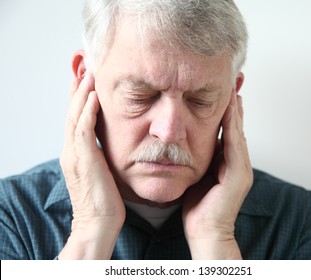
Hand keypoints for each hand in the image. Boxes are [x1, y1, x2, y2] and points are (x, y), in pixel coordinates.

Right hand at [59, 74, 124, 258]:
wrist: (98, 224)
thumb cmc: (105, 201)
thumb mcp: (102, 172)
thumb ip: (101, 155)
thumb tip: (110, 144)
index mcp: (76, 152)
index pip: (76, 117)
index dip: (80, 96)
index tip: (87, 77)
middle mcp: (71, 150)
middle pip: (72, 111)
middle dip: (77, 87)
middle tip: (83, 65)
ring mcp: (74, 155)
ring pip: (75, 116)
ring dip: (81, 92)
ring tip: (88, 71)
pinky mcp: (83, 160)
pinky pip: (83, 131)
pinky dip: (86, 112)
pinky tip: (93, 96)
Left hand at [182, 92, 252, 258]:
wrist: (205, 232)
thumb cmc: (198, 207)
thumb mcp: (196, 176)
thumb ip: (198, 158)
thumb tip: (187, 142)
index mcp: (226, 161)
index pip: (228, 128)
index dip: (227, 107)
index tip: (224, 87)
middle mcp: (238, 161)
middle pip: (237, 124)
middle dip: (235, 101)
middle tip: (235, 77)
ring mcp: (241, 167)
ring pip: (238, 130)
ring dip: (236, 108)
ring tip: (234, 85)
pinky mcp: (239, 174)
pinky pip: (235, 144)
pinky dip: (233, 125)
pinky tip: (230, 108)